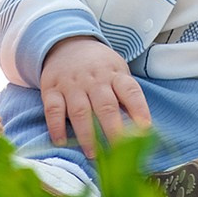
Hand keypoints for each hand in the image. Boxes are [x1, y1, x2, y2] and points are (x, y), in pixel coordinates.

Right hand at [39, 36, 151, 158]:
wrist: (67, 43)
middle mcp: (94, 79)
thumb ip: (126, 97)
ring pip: (80, 111)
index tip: (146, 130)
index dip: (140, 110)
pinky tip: (61, 141)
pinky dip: (56, 126)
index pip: (131, 91)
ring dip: (87, 135)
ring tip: (93, 154)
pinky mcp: (51, 89)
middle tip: (119, 152)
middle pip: (106, 106)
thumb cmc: (99, 66)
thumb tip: (140, 130)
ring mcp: (72, 84)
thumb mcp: (117, 72)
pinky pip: (53, 109)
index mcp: (115, 75)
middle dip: (113, 130)